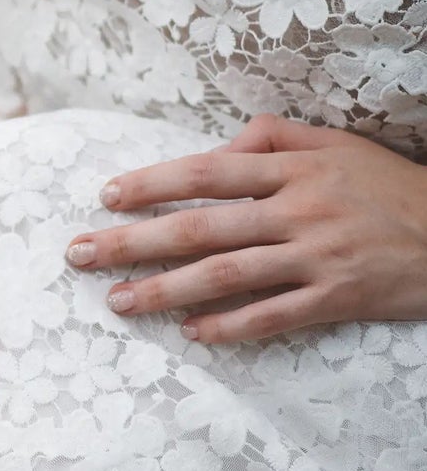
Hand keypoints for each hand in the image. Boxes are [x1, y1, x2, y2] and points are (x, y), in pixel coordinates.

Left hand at [62, 112, 426, 345]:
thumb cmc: (389, 187)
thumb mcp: (337, 144)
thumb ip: (274, 137)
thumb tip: (219, 144)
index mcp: (295, 168)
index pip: (207, 172)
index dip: (152, 183)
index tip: (106, 197)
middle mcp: (299, 211)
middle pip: (200, 226)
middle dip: (133, 241)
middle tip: (80, 255)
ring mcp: (317, 258)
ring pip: (226, 275)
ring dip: (164, 290)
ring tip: (118, 302)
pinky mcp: (337, 299)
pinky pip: (273, 317)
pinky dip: (230, 327)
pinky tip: (191, 333)